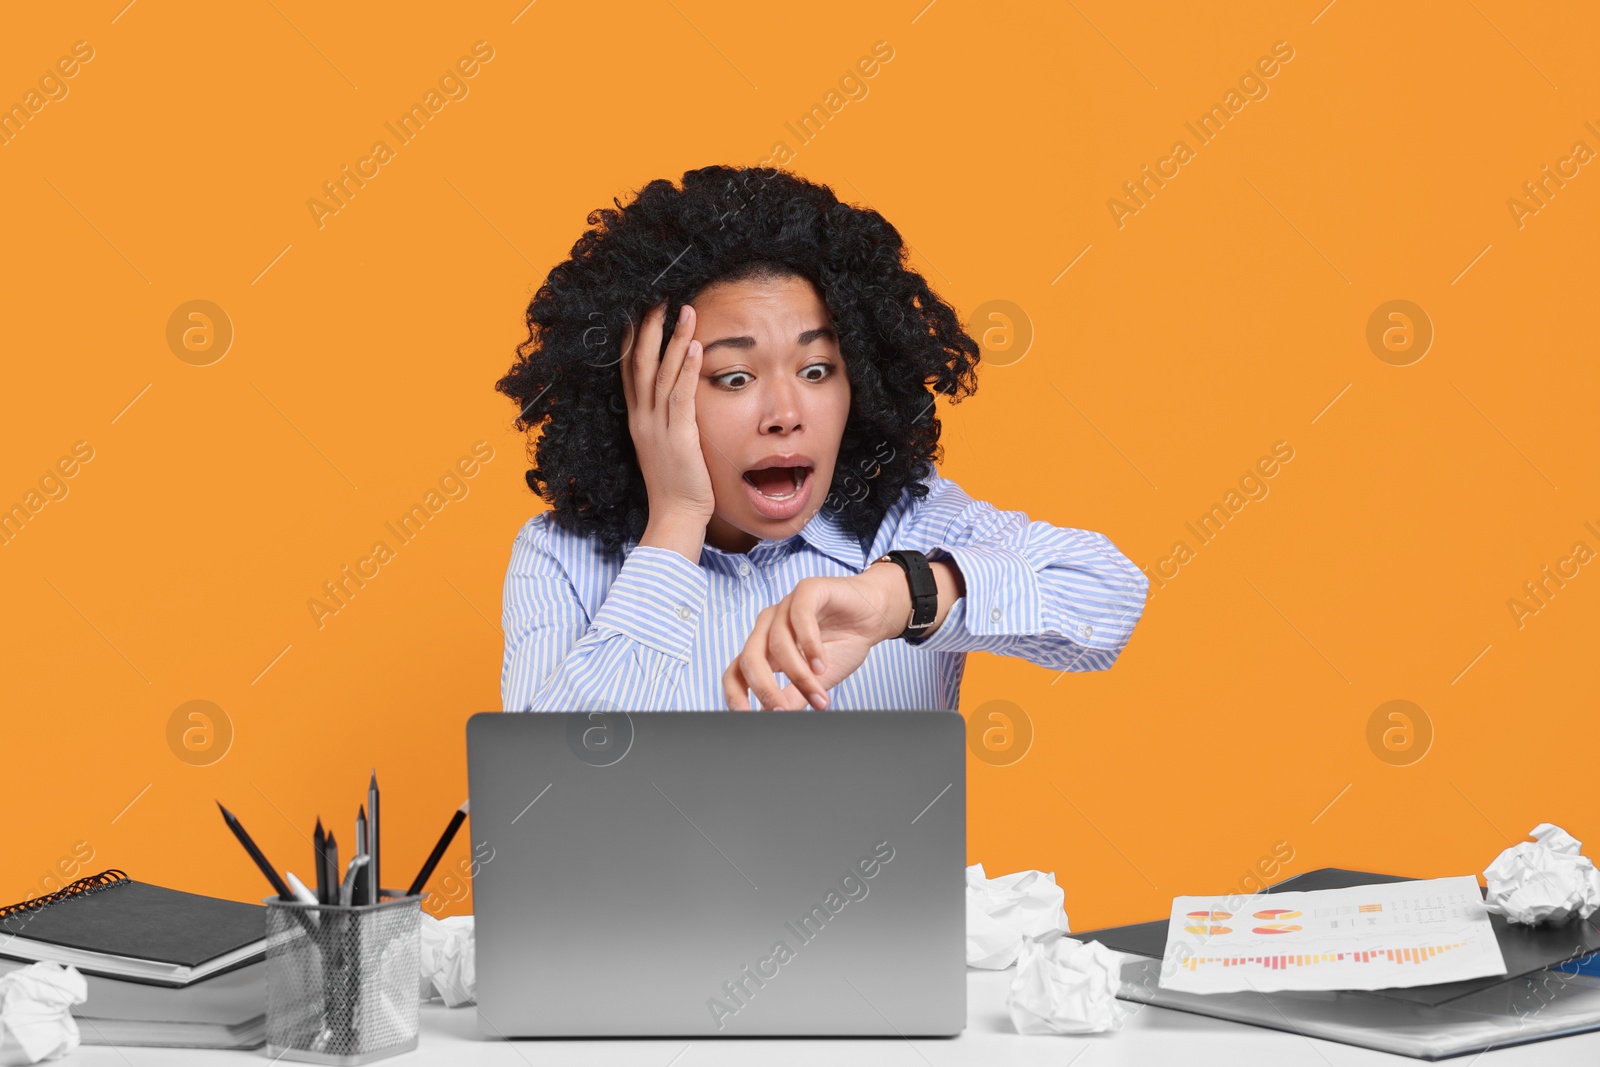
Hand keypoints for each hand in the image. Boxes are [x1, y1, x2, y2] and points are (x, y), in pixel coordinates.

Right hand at [620, 301, 714, 524]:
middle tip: (659, 297)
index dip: (634, 338)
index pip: (630, 370)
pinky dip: (688, 369)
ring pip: (662, 373)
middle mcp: (642, 418)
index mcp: (637, 419)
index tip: (641, 310)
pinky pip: (681, 397)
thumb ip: (667, 419)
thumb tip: (678, 398)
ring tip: (685, 310)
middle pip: (640, 363)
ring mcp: (658, 427)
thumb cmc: (675, 484)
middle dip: (649, 327)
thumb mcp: (664, 445)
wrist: (675, 517)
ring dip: (674, 339)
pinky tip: (697, 347)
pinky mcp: (678, 438)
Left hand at [722, 573, 904, 710]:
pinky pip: (799, 616)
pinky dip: (809, 645)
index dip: (735, 694)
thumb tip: (771, 717)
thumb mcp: (814, 680)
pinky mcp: (806, 590)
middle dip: (764, 687)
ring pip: (778, 643)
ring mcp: (785, 606)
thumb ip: (792, 696)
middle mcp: (768, 626)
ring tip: (819, 694)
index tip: (745, 716)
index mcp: (764, 648)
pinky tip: (821, 665)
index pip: (736, 672)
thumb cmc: (842, 645)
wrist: (874, 616)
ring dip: (799, 674)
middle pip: (750, 657)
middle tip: (781, 710)